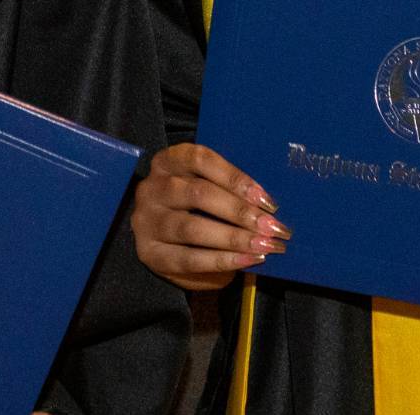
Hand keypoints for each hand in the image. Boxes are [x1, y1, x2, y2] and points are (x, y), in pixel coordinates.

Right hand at [130, 142, 285, 292]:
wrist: (163, 242)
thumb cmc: (193, 209)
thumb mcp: (206, 188)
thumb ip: (228, 190)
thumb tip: (267, 204)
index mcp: (167, 162)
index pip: (200, 160)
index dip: (235, 177)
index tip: (265, 198)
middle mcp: (152, 189)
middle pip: (198, 193)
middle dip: (240, 211)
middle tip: (272, 226)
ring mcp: (147, 222)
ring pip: (192, 227)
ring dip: (234, 238)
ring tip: (263, 245)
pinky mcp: (150, 253)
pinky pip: (189, 258)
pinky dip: (222, 260)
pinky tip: (247, 260)